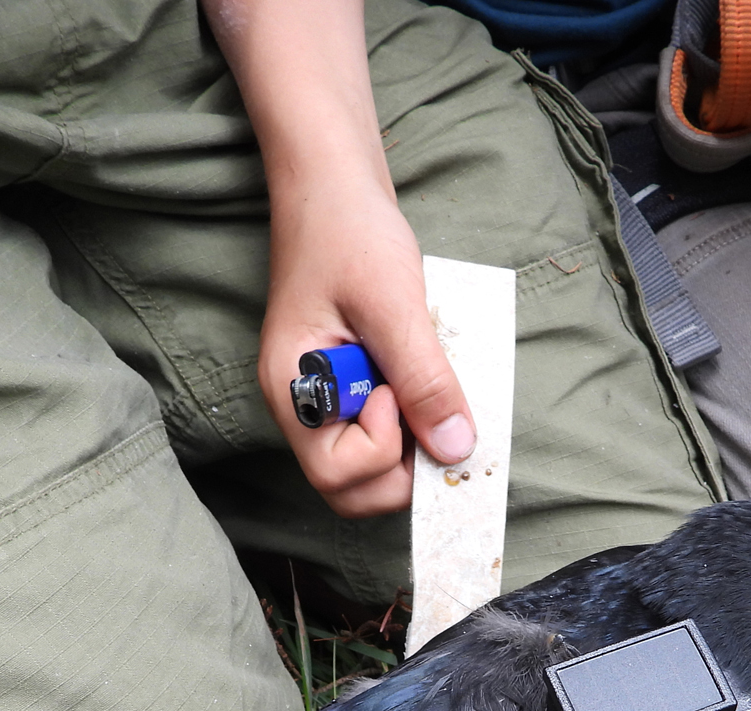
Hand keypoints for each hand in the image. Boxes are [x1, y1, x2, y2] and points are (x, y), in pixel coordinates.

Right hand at [209, 0, 475, 517]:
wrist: (333, 181)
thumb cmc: (348, 230)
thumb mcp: (394, 303)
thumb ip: (425, 378)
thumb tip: (456, 446)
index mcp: (293, 388)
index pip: (338, 475)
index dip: (383, 449)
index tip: (398, 391)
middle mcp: (303, 405)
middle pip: (351, 488)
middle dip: (399, 464)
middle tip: (424, 404)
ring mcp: (325, 398)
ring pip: (370, 467)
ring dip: (410, 441)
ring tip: (422, 381)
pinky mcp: (348, 385)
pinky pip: (382, 431)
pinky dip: (412, 418)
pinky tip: (421, 372)